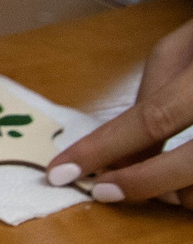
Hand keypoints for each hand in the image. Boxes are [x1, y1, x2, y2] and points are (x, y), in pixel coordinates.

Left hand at [46, 17, 192, 204]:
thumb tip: (120, 154)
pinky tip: (183, 186)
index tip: (62, 171)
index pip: (154, 117)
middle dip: (143, 182)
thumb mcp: (179, 50)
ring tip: (154, 184)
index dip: (106, 148)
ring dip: (180, 193)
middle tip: (103, 191)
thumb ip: (151, 97)